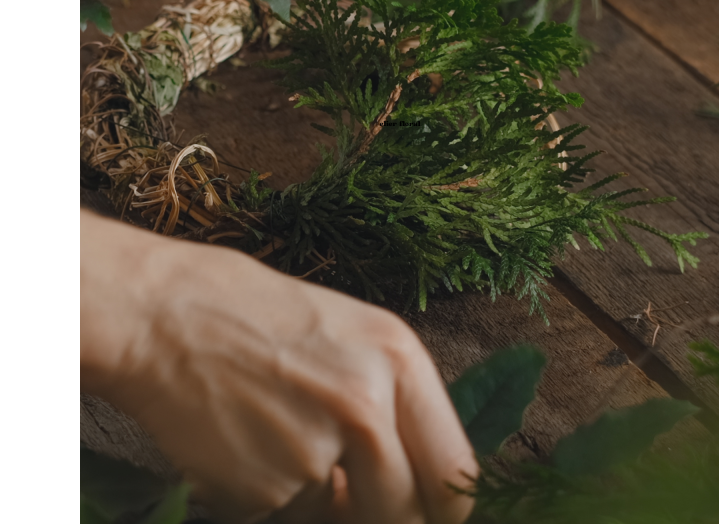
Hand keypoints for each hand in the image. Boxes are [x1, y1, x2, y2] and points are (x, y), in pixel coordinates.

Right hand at [81, 211, 476, 523]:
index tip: (434, 514)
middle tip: (348, 482)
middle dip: (381, 510)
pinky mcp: (264, 489)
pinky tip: (247, 440)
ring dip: (322, 499)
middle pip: (406, 513)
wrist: (166, 313)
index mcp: (399, 359)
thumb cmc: (256, 313)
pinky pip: (288, 515)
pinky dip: (273, 495)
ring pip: (341, 517)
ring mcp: (315, 451)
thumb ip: (391, 404)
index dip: (448, 509)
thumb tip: (411, 479)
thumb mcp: (348, 334)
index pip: (455, 473)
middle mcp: (368, 405)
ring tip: (281, 430)